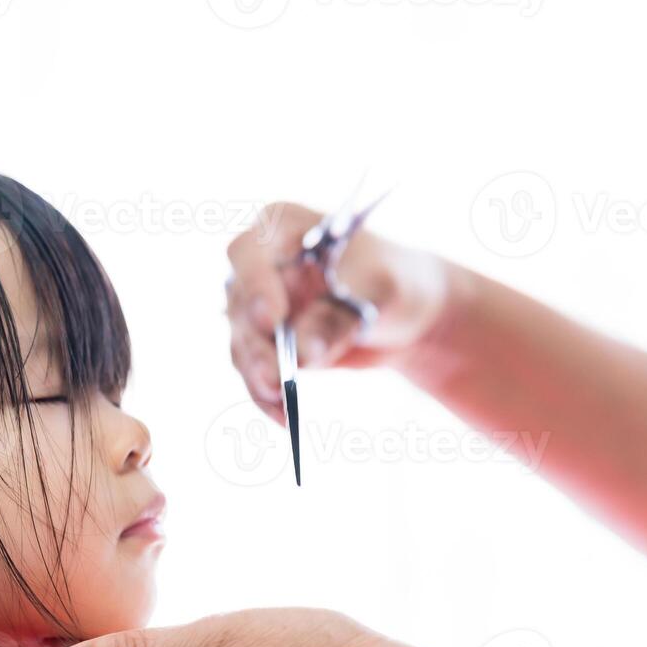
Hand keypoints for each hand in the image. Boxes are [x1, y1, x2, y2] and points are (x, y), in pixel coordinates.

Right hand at [225, 202, 459, 423]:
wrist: (406, 314)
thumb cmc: (395, 282)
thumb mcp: (378, 292)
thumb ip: (337, 319)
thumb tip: (303, 357)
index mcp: (282, 228)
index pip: (250, 253)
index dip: (256, 285)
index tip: (274, 320)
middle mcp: (260, 265)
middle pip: (240, 306)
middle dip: (258, 347)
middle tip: (276, 379)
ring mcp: (257, 305)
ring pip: (243, 345)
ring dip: (260, 377)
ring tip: (283, 407)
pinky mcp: (264, 343)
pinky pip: (254, 371)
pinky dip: (266, 396)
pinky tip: (284, 418)